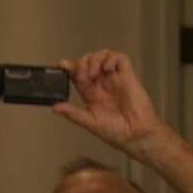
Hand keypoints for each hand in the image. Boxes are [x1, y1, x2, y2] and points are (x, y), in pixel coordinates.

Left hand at [53, 49, 170, 158]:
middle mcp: (103, 85)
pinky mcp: (128, 77)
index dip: (70, 68)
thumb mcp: (90, 122)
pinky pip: (120, 59)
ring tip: (94, 72)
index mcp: (92, 95)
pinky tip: (107, 69)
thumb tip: (55, 107)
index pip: (78, 75)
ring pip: (102, 56)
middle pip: (88, 62)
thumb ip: (73, 113)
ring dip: (95, 59)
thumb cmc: (117, 133)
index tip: (62, 65)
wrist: (136, 136)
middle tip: (82, 75)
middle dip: (82, 64)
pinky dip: (111, 58)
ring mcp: (115, 79)